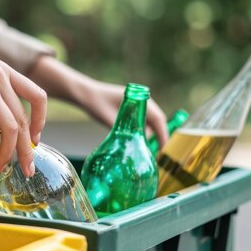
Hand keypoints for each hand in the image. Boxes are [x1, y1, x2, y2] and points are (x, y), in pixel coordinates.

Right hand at [0, 43, 46, 176]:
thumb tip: (0, 127)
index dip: (40, 121)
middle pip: (24, 120)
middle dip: (27, 149)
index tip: (34, 140)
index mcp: (5, 71)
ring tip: (1, 167)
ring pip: (10, 128)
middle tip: (27, 168)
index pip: (38, 96)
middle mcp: (1, 77)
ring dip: (8, 153)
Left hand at [28, 55, 167, 144]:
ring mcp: (136, 107)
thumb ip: (122, 132)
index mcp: (140, 100)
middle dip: (158, 138)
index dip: (164, 134)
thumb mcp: (109, 119)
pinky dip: (140, 135)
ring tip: (147, 154)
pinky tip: (136, 146)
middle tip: (157, 155)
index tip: (165, 148)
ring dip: (148, 137)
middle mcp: (141, 103)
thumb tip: (135, 147)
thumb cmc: (96, 103)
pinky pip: (140, 125)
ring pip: (148, 125)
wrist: (85, 95)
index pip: (158, 119)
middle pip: (156, 123)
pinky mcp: (129, 112)